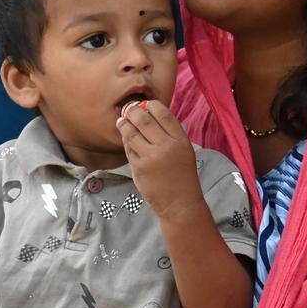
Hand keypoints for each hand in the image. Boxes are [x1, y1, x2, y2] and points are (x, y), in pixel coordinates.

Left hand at [116, 100, 202, 219]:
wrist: (180, 203)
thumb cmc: (182, 176)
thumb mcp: (185, 151)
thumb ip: (171, 134)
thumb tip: (151, 114)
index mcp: (180, 140)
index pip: (163, 114)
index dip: (151, 105)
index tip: (145, 104)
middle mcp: (166, 147)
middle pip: (144, 120)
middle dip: (133, 111)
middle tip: (128, 109)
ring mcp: (151, 158)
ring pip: (131, 133)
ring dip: (124, 124)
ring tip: (121, 121)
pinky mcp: (138, 168)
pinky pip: (128, 150)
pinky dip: (126, 142)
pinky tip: (126, 139)